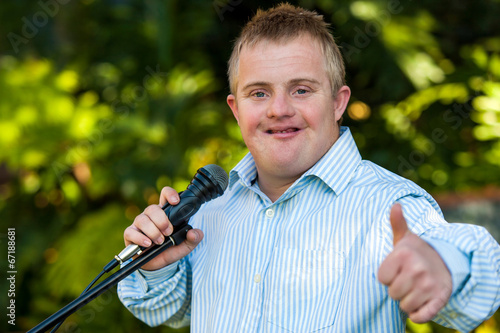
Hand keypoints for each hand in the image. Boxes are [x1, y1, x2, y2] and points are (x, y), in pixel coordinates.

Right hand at [123, 187, 203, 270]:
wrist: (157, 265)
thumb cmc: (170, 249)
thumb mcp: (185, 245)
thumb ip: (194, 238)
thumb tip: (195, 233)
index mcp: (165, 213)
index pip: (165, 195)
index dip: (170, 194)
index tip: (176, 202)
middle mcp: (151, 215)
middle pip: (153, 208)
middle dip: (162, 221)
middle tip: (168, 232)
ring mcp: (139, 223)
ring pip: (142, 219)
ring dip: (153, 231)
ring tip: (160, 241)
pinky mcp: (130, 234)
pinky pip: (131, 232)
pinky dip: (140, 238)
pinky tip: (148, 244)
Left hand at [377, 204, 451, 322]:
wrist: (446, 264)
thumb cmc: (416, 253)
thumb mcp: (404, 238)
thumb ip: (397, 223)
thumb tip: (395, 204)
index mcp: (403, 254)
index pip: (381, 278)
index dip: (387, 275)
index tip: (397, 268)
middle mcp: (417, 269)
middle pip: (392, 293)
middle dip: (397, 288)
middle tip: (407, 279)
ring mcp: (429, 286)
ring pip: (404, 305)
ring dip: (407, 300)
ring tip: (414, 288)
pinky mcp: (439, 300)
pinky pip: (419, 317)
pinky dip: (417, 314)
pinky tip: (420, 302)